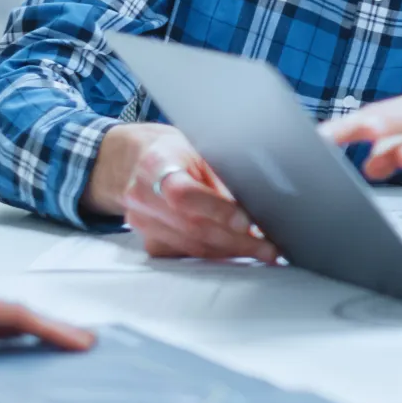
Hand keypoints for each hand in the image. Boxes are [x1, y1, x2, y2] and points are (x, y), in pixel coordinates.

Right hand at [96, 124, 277, 261]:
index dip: (216, 210)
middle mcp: (144, 198)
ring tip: (263, 252)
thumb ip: (219, 174)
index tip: (247, 223)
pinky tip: (238, 252)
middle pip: (192, 227)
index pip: (184, 194)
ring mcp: (143, 223)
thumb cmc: (172, 151)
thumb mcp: (197, 148)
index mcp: (155, 165)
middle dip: (236, 240)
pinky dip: (215, 255)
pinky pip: (186, 254)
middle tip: (269, 247)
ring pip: (192, 246)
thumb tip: (255, 201)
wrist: (132, 162)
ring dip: (231, 251)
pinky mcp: (149, 241)